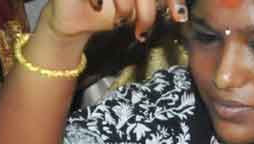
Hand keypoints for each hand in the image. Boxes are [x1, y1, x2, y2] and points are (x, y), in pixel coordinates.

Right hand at [43, 0, 186, 41]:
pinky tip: (98, 8)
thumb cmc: (108, 12)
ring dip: (125, 7)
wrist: (73, 20)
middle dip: (148, 11)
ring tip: (121, 23)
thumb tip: (179, 11)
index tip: (179, 17)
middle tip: (143, 32)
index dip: (173, 0)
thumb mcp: (138, 8)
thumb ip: (155, 3)